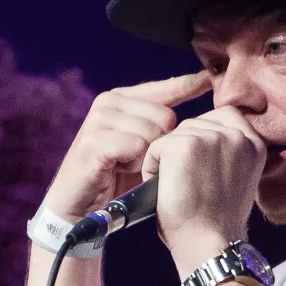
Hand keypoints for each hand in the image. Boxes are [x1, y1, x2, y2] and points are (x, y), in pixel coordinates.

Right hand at [43, 71, 212, 219]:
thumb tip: (200, 111)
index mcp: (121, 98)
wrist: (79, 206)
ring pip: (152, 133)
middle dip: (160, 144)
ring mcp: (99, 120)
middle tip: (137, 159)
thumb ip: (162, 126)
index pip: (165, 87)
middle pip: (165, 116)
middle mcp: (108, 103)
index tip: (207, 79)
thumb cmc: (114, 177)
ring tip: (125, 166)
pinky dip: (134, 165)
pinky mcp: (93, 141)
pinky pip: (136, 147)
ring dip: (145, 158)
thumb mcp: (143, 147)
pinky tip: (118, 170)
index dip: (188, 85)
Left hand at [140, 106, 265, 271]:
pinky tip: (167, 191)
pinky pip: (156, 147)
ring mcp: (213, 137)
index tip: (205, 176)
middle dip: (183, 152)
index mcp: (253, 142)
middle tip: (192, 188)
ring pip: (173, 136)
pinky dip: (152, 169)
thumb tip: (198, 133)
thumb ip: (224, 150)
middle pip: (193, 125)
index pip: (220, 117)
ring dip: (167, 161)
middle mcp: (237, 135)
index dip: (202, 144)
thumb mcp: (233, 176)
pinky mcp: (186, 145)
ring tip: (181, 190)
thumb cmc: (215, 221)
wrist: (209, 246)